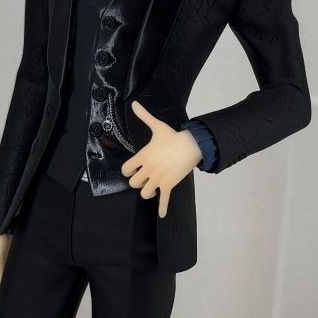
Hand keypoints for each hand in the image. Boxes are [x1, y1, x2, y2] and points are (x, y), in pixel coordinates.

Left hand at [120, 102, 201, 218]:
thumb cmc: (173, 136)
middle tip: (145, 177)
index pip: (126, 170)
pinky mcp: (168, 185)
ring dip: (147, 192)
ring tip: (152, 188)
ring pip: (144, 194)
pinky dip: (162, 208)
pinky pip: (163, 200)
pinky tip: (161, 214)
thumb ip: (144, 116)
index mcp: (142, 157)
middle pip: (133, 183)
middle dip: (138, 181)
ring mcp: (158, 179)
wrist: (191, 145)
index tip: (133, 169)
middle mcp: (148, 170)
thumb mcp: (156, 126)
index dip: (128, 171)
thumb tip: (134, 103)